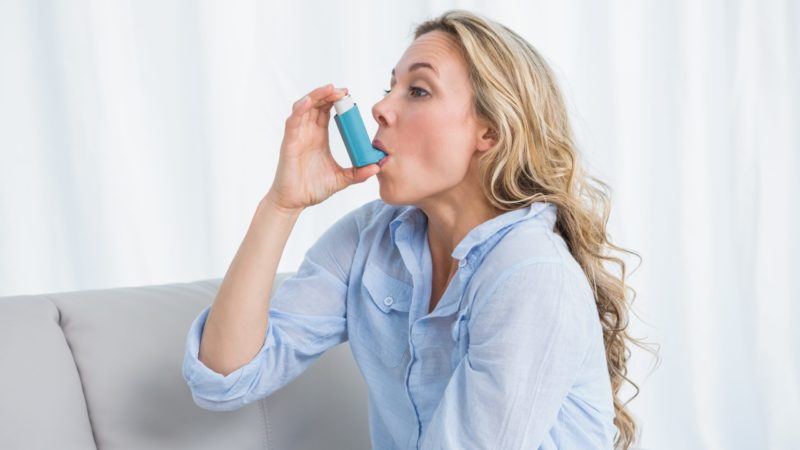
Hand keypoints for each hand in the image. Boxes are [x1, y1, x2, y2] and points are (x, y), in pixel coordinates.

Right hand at [267, 83, 380, 211]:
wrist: (294, 203)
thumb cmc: (312, 189)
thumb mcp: (341, 179)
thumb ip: (358, 173)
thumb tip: (377, 167)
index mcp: (319, 137)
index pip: (327, 111)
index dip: (336, 101)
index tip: (349, 95)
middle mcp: (307, 132)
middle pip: (317, 104)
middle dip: (329, 94)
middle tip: (344, 90)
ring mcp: (297, 136)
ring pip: (304, 107)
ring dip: (316, 96)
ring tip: (330, 89)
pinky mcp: (289, 142)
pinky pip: (293, 121)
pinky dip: (300, 109)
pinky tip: (310, 102)